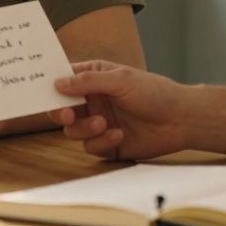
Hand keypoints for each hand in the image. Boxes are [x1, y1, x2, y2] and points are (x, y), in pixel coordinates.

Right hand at [48, 60, 189, 159]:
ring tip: (103, 123)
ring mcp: (98, 122)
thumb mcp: (121, 80)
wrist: (180, 120)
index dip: (51, 86)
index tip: (45, 92)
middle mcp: (93, 101)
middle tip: (69, 114)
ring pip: (73, 130)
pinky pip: (91, 146)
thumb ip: (88, 81)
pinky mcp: (107, 144)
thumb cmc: (154, 92)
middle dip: (61, 113)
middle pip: (62, 109)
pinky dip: (101, 142)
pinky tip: (118, 135)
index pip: (64, 80)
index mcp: (94, 78)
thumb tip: (57, 84)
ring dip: (85, 128)